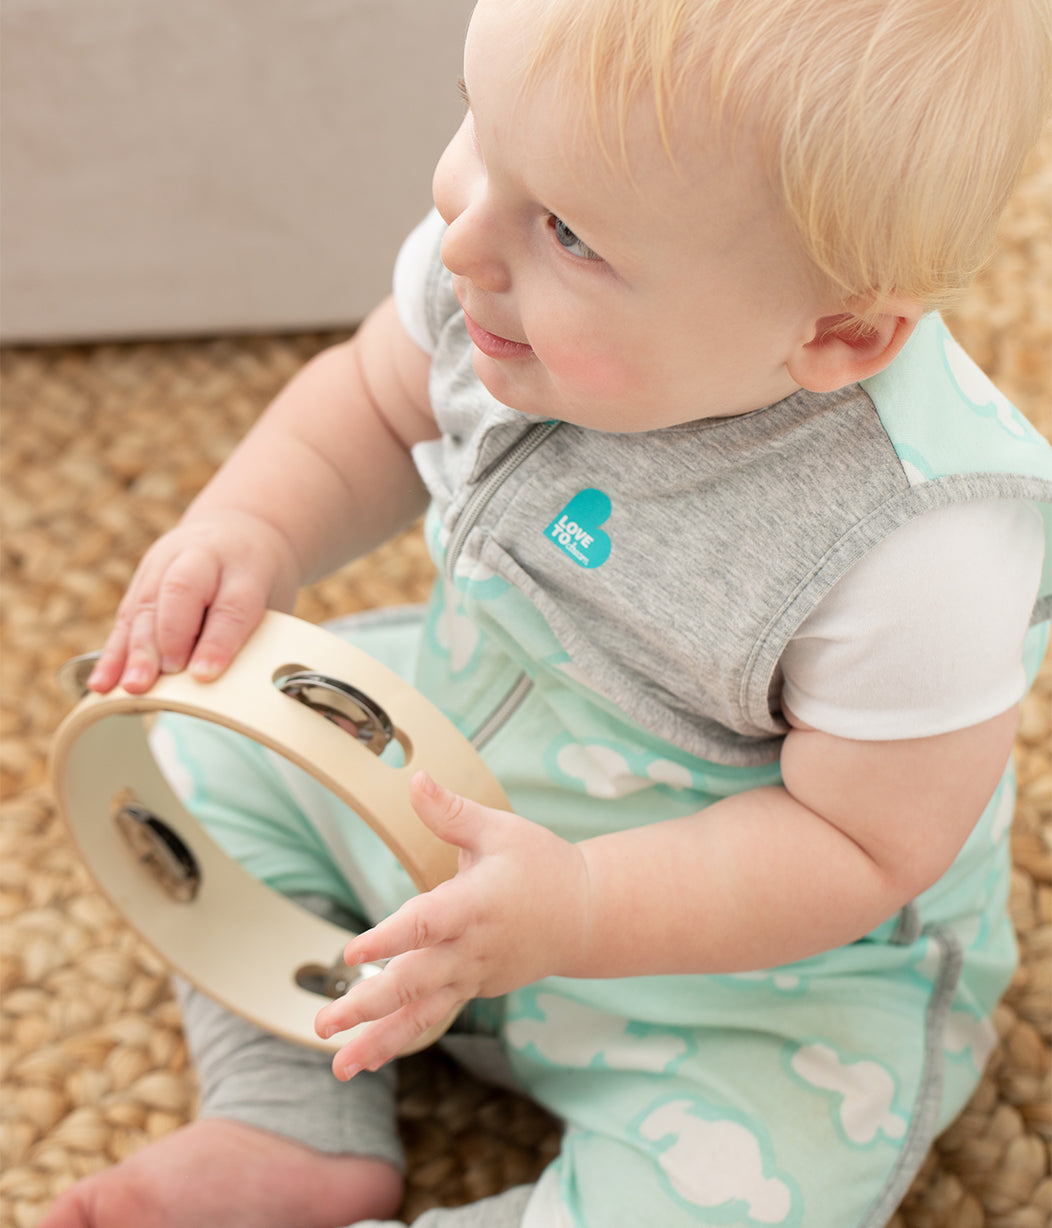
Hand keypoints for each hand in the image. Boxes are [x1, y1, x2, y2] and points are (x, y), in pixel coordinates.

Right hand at [88, 510, 300, 694]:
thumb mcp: (274, 598)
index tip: (204, 674)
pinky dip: (113, 653)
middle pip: (180, 595)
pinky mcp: (140, 579)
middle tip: (167, 675)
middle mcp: (201, 557)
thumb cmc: (259, 578)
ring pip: (145, 605)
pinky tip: (104, 683)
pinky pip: (124, 618)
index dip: (218, 641)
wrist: (240, 528)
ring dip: (136, 651)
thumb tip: (239, 692)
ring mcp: (165, 563)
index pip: (232, 603)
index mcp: (245, 564)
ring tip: (133, 688)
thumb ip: (256, 636)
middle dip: (170, 640)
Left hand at [314, 772, 589, 1077]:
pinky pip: (433, 1017)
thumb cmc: (540, 864)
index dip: (389, 939)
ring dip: (379, 1040)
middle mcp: (472, 949)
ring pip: (422, 1013)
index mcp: (476, 905)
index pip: (426, 924)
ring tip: (340, 1066)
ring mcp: (473, 975)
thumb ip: (450, 811)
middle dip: (367, 1006)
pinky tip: (365, 1057)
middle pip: (416, 981)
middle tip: (323, 1022)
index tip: (352, 953)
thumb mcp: (500, 829)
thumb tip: (415, 778)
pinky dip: (401, 1038)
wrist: (587, 915)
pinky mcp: (472, 988)